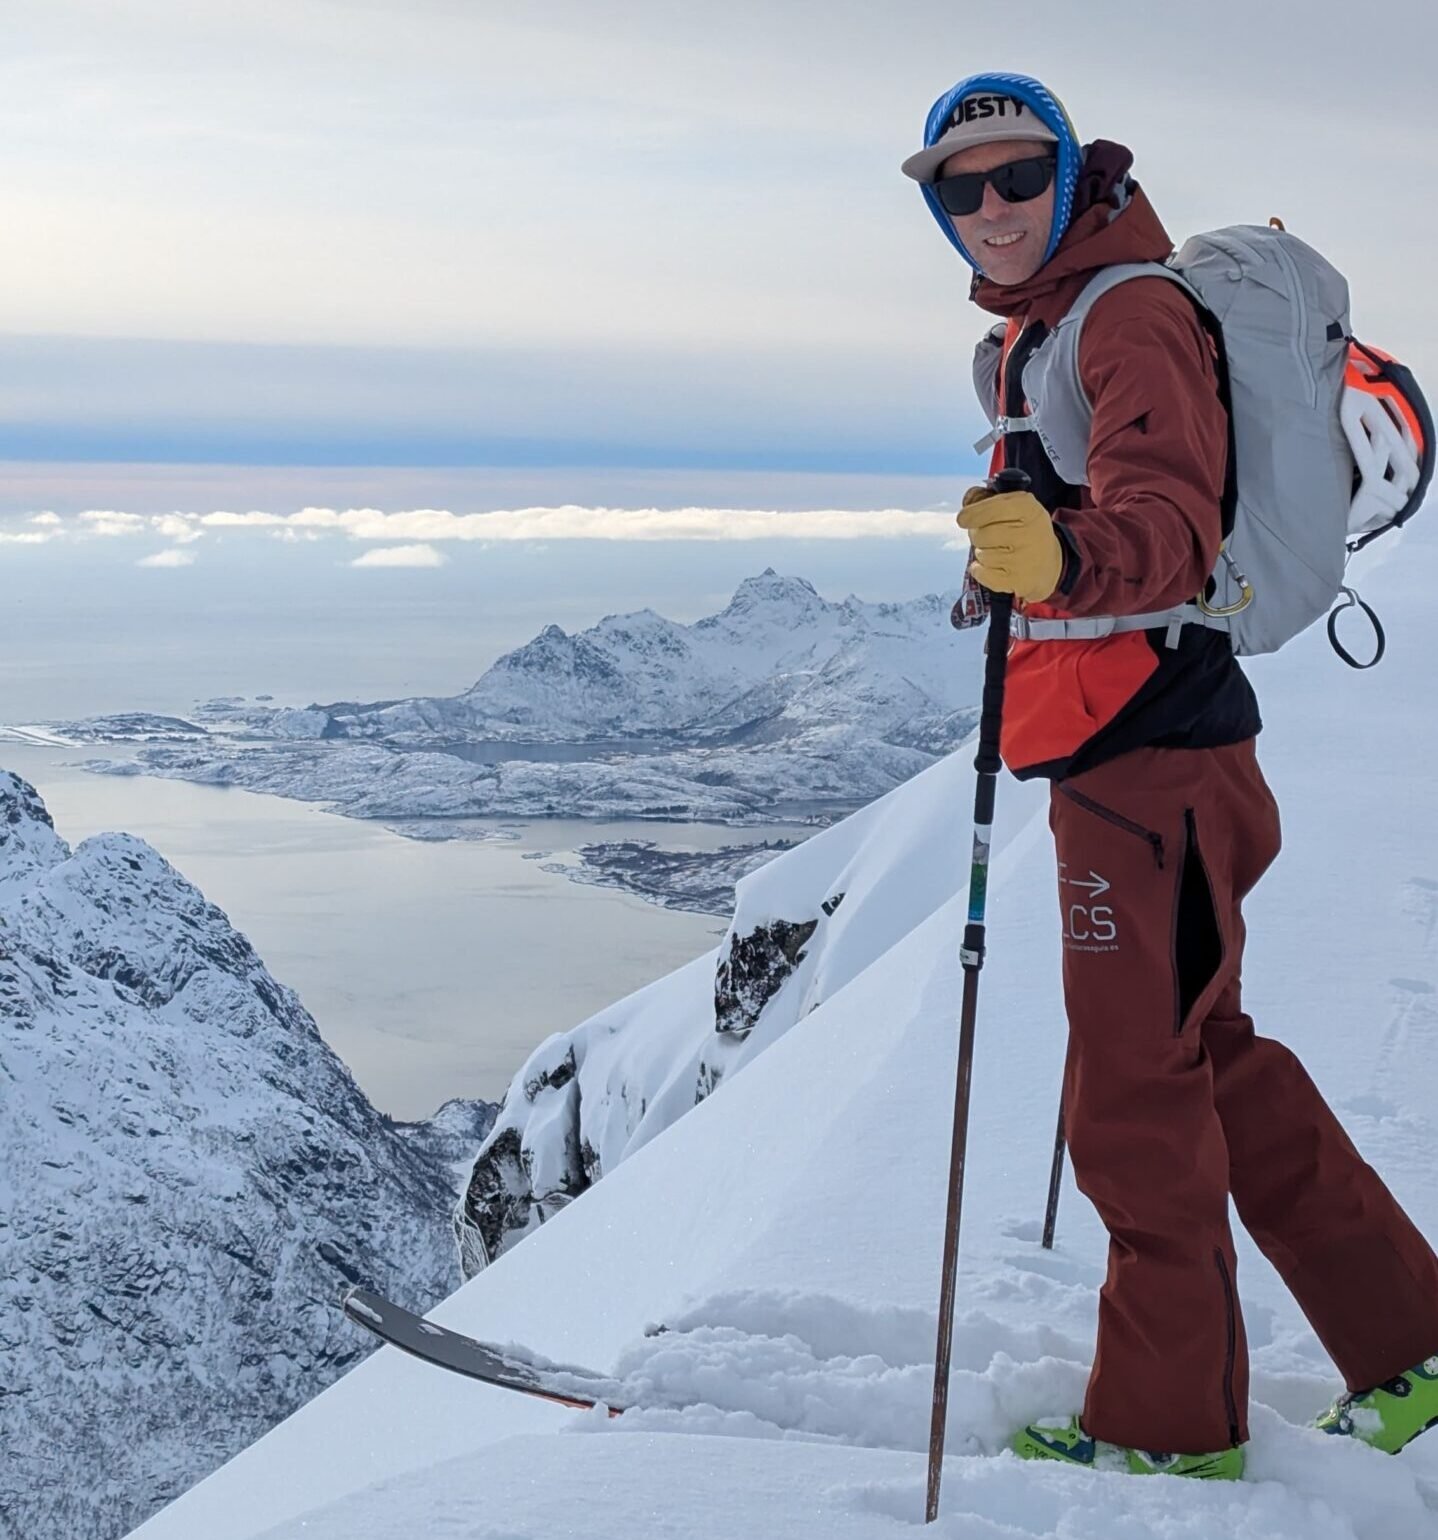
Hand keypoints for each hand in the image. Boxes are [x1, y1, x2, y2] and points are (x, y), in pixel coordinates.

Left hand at [957, 487, 1062, 602]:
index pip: (993, 509)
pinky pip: (981, 574)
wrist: (1049, 562)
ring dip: (982, 552)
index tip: (963, 519)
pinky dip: (980, 570)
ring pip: (981, 554)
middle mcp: (1028, 534)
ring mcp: (1023, 560)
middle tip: (988, 536)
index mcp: (1029, 509)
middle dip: (977, 535)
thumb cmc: (1024, 529)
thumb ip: (987, 498)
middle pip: (981, 534)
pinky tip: (993, 566)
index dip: (972, 513)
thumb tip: (968, 499)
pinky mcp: (1017, 581)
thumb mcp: (1014, 505)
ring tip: (997, 550)